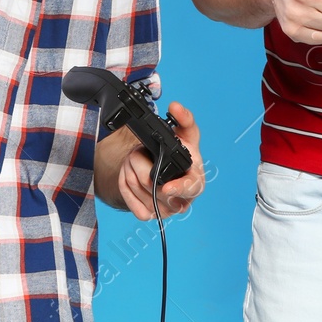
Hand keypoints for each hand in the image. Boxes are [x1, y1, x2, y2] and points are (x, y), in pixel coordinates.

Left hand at [116, 102, 204, 220]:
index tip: (166, 187)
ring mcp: (164, 210)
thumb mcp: (186, 135)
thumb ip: (184, 119)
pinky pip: (130, 201)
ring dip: (130, 169)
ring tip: (136, 160)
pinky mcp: (148, 214)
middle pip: (153, 184)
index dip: (178, 189)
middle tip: (139, 151)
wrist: (161, 170)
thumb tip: (176, 107)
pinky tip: (131, 175)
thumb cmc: (179, 154)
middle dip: (140, 162)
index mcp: (196, 181)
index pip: (190, 189)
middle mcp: (182, 200)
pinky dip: (125, 184)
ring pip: (138, 188)